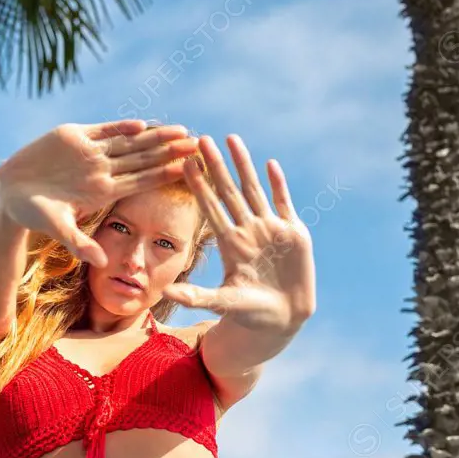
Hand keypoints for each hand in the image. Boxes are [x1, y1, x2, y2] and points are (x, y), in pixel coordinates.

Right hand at [0, 120, 199, 267]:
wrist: (10, 192)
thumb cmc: (34, 214)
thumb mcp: (58, 229)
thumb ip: (80, 243)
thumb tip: (102, 263)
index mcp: (104, 191)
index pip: (142, 181)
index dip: (165, 174)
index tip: (189, 170)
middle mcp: (102, 170)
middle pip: (143, 159)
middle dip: (170, 151)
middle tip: (199, 144)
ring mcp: (90, 152)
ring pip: (129, 142)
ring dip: (154, 136)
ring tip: (181, 130)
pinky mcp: (74, 136)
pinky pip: (103, 130)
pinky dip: (120, 127)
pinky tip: (141, 124)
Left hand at [162, 135, 315, 332]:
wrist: (281, 318)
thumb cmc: (248, 313)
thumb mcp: (221, 303)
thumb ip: (196, 297)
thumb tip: (165, 293)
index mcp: (229, 243)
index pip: (210, 207)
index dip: (198, 185)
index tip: (184, 163)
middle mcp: (247, 230)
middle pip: (228, 191)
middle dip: (216, 165)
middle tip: (201, 138)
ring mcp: (270, 229)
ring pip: (254, 189)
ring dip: (243, 165)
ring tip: (231, 139)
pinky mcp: (293, 233)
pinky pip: (283, 203)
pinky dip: (277, 184)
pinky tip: (269, 164)